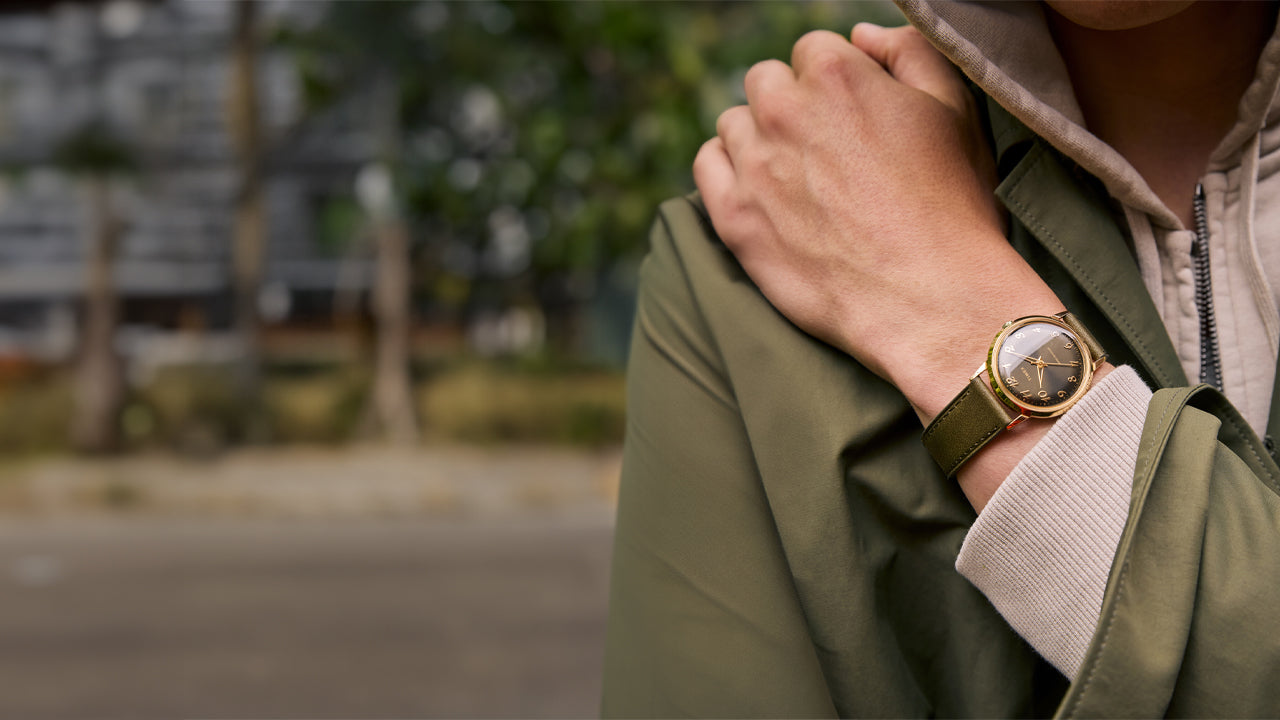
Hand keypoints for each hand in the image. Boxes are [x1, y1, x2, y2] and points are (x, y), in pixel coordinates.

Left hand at [694, 25, 1063, 422]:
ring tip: (796, 178)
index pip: (813, 51)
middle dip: (791, 106)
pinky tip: (757, 190)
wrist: (928, 298)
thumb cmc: (952, 207)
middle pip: (766, 82)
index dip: (835, 85)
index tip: (852, 121)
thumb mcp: (955, 111)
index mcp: (836, 74)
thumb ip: (909, 52)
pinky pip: (706, 165)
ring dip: (758, 139)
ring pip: (735, 123)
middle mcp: (784, 110)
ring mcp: (753, 163)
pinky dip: (725, 169)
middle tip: (825, 151)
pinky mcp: (733, 215)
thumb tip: (862, 35)